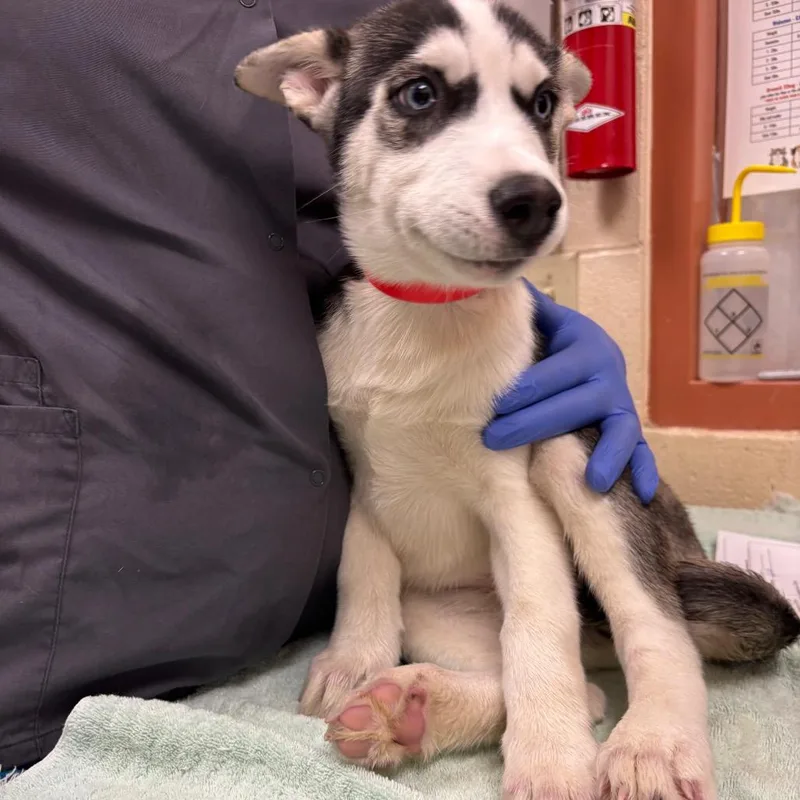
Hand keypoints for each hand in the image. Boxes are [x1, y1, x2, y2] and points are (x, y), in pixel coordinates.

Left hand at [483, 281, 658, 503]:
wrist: (588, 354)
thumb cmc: (555, 341)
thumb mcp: (545, 321)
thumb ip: (525, 309)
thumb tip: (486, 281)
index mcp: (586, 345)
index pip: (556, 371)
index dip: (527, 389)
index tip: (496, 406)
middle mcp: (609, 374)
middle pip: (578, 404)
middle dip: (534, 424)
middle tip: (494, 440)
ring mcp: (622, 404)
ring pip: (619, 430)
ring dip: (608, 455)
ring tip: (591, 482)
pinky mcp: (629, 430)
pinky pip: (642, 452)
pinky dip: (643, 471)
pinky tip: (641, 494)